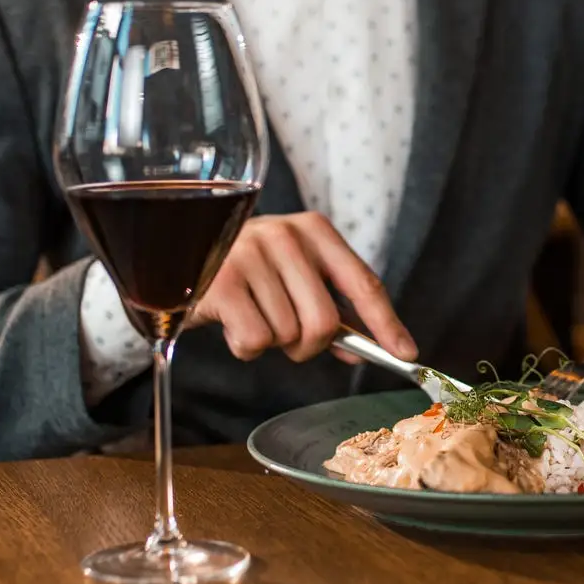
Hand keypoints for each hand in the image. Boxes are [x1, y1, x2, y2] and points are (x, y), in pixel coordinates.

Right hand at [187, 212, 417, 364]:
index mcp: (314, 230)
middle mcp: (286, 235)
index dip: (386, 324)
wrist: (176, 258)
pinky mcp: (222, 281)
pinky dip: (246, 347)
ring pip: (287, 335)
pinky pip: (255, 341)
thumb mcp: (292, 276)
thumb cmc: (245, 272)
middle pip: (324, 323)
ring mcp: (252, 255)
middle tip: (288, 337)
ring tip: (252, 315)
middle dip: (308, 345)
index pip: (363, 283)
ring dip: (272, 343)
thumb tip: (363, 349)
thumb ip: (329, 308)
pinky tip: (232, 323)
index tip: (407, 353)